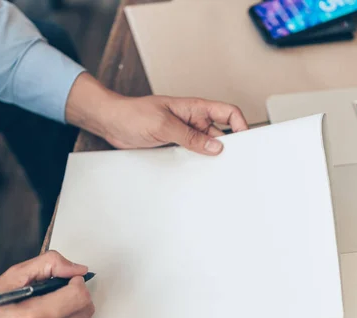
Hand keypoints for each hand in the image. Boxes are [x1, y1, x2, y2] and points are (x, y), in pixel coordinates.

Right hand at [0, 251, 93, 317]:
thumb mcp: (10, 277)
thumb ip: (48, 264)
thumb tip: (76, 269)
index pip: (79, 297)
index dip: (77, 283)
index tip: (67, 280)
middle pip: (86, 312)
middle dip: (77, 296)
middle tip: (59, 291)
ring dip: (73, 312)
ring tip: (50, 307)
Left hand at [65, 72, 248, 154]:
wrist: (111, 122)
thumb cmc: (132, 113)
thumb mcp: (163, 125)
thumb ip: (190, 137)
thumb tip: (215, 146)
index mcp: (194, 108)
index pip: (228, 113)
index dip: (240, 125)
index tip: (245, 141)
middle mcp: (192, 120)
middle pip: (220, 132)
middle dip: (228, 146)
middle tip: (233, 162)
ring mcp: (184, 133)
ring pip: (206, 146)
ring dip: (210, 156)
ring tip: (215, 169)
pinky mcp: (174, 144)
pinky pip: (192, 153)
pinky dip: (197, 161)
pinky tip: (197, 170)